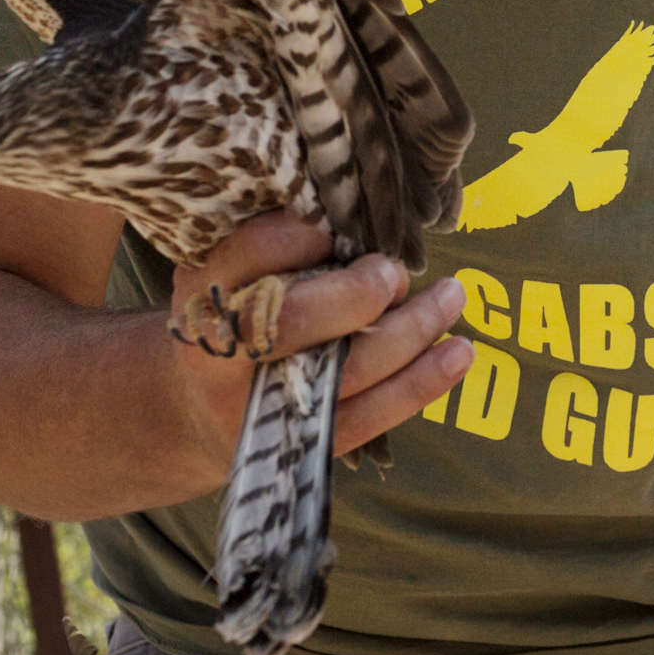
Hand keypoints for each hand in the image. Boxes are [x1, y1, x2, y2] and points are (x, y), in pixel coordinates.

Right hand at [159, 211, 472, 486]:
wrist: (194, 409)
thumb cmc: (230, 314)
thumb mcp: (229, 272)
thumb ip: (276, 244)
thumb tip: (356, 210)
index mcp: (202, 297)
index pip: (244, 258)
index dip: (294, 237)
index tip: (331, 225)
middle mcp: (223, 357)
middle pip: (292, 324)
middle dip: (356, 293)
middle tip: (393, 271)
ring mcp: (264, 408)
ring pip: (347, 371)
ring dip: (412, 330)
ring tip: (451, 295)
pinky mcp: (305, 444)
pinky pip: (371, 416)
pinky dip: (421, 383)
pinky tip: (458, 352)